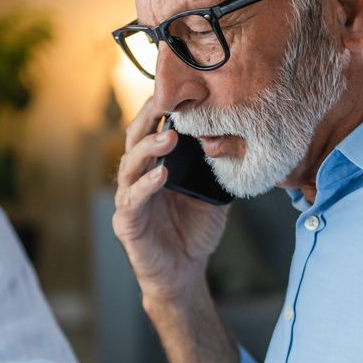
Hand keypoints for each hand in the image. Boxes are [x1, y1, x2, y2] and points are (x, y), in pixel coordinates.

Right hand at [112, 96, 228, 300]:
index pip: (151, 131)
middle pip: (134, 140)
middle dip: (147, 119)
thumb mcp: (212, 193)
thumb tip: (235, 139)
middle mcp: (137, 178)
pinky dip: (146, 185)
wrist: (184, 273)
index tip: (176, 89)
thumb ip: (216, 168)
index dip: (158, 110)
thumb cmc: (194, 231)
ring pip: (129, 166)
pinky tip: (161, 174)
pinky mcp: (127, 223)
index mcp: (154, 166)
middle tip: (165, 102)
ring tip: (169, 136)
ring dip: (148, 148)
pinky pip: (132, 200)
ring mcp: (129, 200)